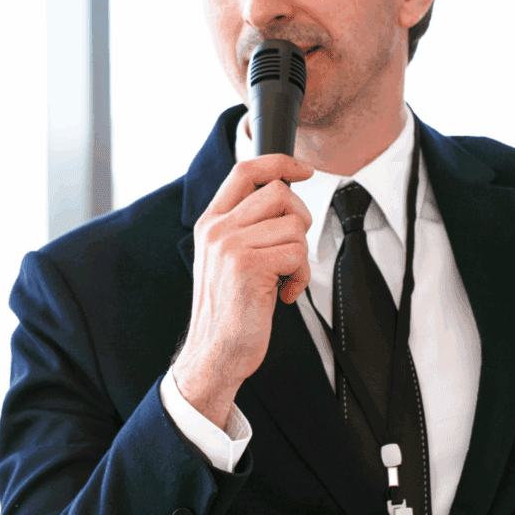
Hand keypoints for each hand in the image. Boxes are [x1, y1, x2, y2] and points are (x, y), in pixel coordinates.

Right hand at [173, 154, 312, 428]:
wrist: (215, 352)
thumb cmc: (229, 310)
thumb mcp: (226, 259)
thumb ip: (245, 227)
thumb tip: (285, 197)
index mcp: (210, 222)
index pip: (245, 171)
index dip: (280, 162)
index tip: (304, 169)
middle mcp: (217, 229)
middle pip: (278, 192)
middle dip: (299, 218)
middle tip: (292, 248)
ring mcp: (230, 245)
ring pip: (293, 225)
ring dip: (300, 255)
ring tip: (284, 278)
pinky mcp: (249, 265)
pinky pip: (297, 252)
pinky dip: (300, 276)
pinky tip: (284, 294)